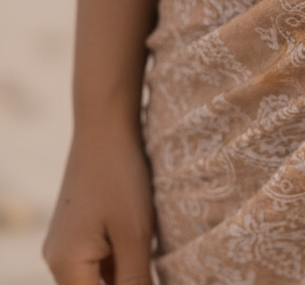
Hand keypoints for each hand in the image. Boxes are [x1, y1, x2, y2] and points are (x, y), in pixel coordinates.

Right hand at [43, 121, 155, 284]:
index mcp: (66, 265)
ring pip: (100, 278)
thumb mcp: (135, 234)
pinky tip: (147, 250)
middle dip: (129, 284)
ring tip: (150, 253)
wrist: (105, 127)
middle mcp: (58, 260)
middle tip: (152, 264)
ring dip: (127, 276)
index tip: (149, 277)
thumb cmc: (121, 177)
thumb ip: (136, 280)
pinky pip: (102, 260)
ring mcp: (68, 245)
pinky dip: (124, 262)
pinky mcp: (80, 231)